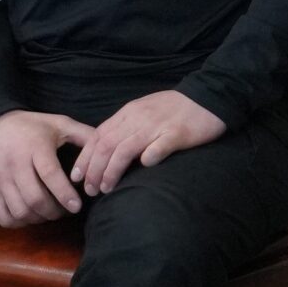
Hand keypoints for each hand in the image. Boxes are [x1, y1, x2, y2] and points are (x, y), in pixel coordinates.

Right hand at [0, 110, 96, 227]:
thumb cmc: (31, 127)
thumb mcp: (58, 124)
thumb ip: (84, 135)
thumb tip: (108, 147)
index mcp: (34, 148)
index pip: (49, 175)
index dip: (64, 193)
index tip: (77, 205)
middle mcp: (14, 164)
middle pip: (34, 198)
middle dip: (54, 211)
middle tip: (66, 210)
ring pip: (19, 210)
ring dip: (39, 218)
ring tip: (50, 213)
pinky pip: (3, 216)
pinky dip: (19, 222)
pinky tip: (30, 215)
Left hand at [73, 90, 227, 194]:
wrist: (210, 96)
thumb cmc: (177, 108)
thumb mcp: (145, 111)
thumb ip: (127, 127)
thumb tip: (108, 151)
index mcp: (129, 112)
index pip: (98, 136)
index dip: (85, 158)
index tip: (78, 177)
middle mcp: (138, 118)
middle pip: (106, 145)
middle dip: (94, 170)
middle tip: (90, 190)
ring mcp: (157, 126)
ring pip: (125, 149)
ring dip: (112, 171)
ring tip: (106, 188)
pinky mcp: (176, 133)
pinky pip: (158, 147)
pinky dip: (148, 158)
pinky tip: (144, 167)